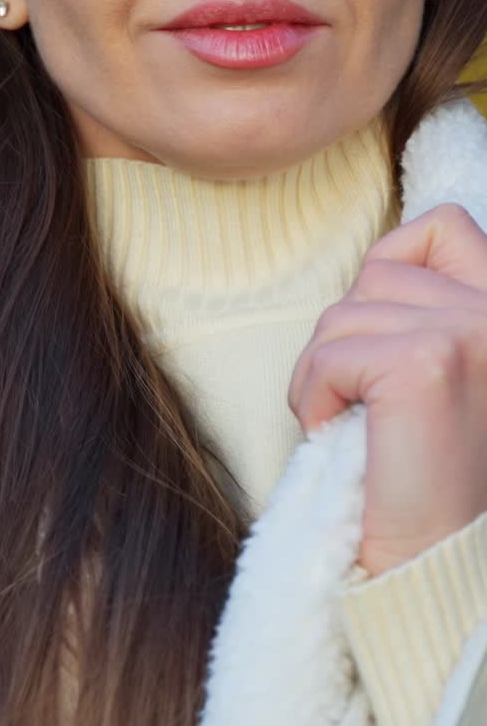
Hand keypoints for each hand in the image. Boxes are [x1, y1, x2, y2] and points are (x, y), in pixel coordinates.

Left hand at [287, 202, 486, 576]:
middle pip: (374, 274)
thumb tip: (379, 259)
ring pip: (339, 315)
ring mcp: (469, 332)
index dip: (393, 264)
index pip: (445, 225)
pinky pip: (327, 356)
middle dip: (349, 337)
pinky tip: (352, 437)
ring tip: (365, 426)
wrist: (436, 560)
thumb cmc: (429, 467)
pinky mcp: (421, 364)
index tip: (390, 337)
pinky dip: (316, 397)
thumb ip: (427, 305)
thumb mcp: (443, 366)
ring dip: (325, 373)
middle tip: (377, 403)